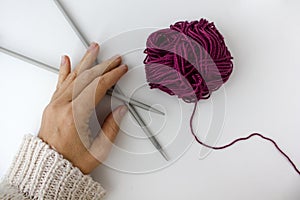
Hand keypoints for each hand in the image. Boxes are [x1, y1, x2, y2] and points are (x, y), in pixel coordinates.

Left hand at [38, 42, 127, 173]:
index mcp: (76, 116)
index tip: (121, 69)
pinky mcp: (52, 106)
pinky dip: (64, 70)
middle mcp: (63, 106)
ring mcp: (55, 104)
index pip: (98, 87)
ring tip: (93, 49)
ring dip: (86, 61)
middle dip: (104, 65)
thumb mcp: (99, 150)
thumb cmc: (71, 161)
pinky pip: (59, 83)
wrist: (48, 168)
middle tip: (115, 58)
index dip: (113, 76)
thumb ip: (112, 128)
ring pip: (73, 76)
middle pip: (86, 78)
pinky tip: (66, 61)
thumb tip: (120, 110)